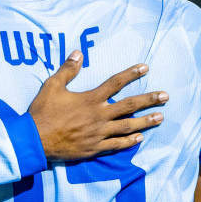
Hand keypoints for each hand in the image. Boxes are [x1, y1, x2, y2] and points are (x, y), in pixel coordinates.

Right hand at [28, 52, 167, 161]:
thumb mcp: (52, 86)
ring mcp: (98, 133)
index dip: (131, 74)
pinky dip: (129, 142)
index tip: (145, 68)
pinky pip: (117, 145)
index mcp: (90, 99)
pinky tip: (140, 138)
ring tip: (160, 117)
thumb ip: (67, 70)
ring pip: (128, 127)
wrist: (34, 140)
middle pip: (129, 106)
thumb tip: (78, 53)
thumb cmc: (42, 112)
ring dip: (146, 122)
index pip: (115, 83)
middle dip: (149, 100)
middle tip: (165, 97)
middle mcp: (99, 115)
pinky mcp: (94, 148)